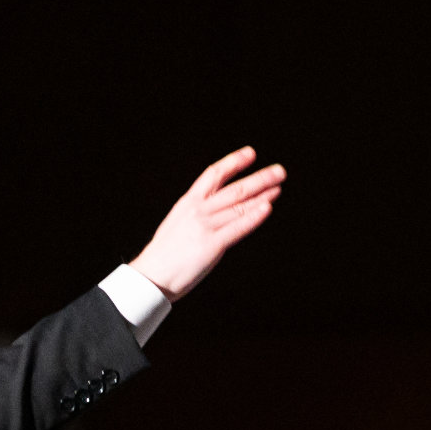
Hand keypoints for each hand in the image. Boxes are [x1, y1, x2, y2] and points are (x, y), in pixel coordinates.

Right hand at [129, 146, 284, 300]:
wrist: (151, 275)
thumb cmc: (164, 253)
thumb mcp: (178, 222)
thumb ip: (197, 212)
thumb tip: (217, 206)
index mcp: (188, 202)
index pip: (213, 174)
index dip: (233, 162)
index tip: (250, 154)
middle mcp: (198, 210)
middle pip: (234, 188)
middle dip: (259, 178)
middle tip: (278, 171)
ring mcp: (205, 227)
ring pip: (239, 206)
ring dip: (262, 195)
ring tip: (278, 187)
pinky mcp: (212, 245)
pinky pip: (237, 227)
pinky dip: (253, 217)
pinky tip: (266, 208)